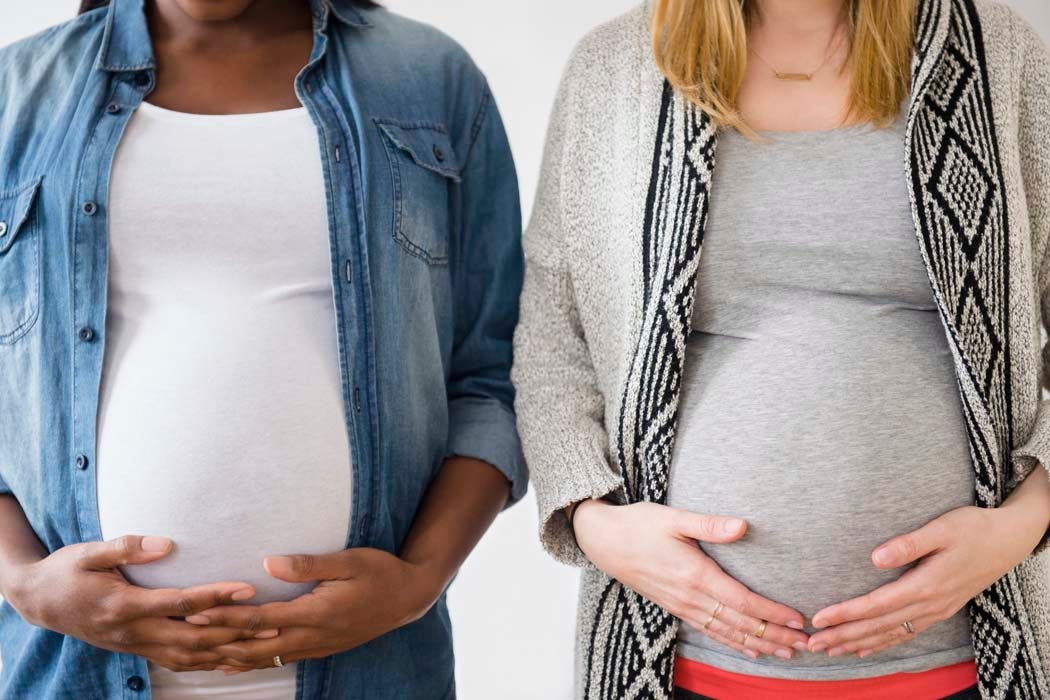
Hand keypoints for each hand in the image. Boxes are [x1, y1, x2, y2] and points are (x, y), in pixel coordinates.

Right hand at [5, 535, 271, 671]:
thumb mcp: (87, 553)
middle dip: (235, 630)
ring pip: (189, 655)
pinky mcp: (138, 649)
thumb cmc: (66, 571)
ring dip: (227, 650)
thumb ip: (126, 547)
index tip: (247, 588)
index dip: (215, 595)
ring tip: (264, 644)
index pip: (179, 603)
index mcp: (124, 605)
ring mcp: (136, 644)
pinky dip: (206, 661)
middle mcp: (134, 631)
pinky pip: (178, 661)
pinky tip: (231, 658)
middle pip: (193, 635)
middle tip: (272, 621)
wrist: (40, 602)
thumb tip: (165, 544)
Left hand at [186, 548, 440, 671]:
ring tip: (197, 655)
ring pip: (264, 659)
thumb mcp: (350, 560)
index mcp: (316, 613)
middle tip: (183, 637)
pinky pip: (278, 660)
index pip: (261, 619)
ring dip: (229, 656)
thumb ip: (310, 564)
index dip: (226, 617)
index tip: (196, 611)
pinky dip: (251, 663)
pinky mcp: (320, 648)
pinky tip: (232, 663)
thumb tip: (270, 562)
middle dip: (217, 640)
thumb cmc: (380, 572)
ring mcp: (316, 646)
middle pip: (254, 645)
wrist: (409, 597)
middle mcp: (312, 636)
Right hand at [572, 500, 808, 659]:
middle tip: (807, 644)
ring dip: (759, 644)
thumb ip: (709, 524)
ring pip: (727, 632)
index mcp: (695, 575)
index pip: (743, 601)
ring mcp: (682, 605)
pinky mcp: (675, 607)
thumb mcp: (673, 518)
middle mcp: (691, 597)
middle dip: (775, 635)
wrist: (603, 540)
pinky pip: (710, 631)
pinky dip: (733, 642)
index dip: (772, 613)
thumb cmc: (638, 524)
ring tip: (788, 653)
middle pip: (741, 623)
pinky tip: (750, 649)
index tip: (798, 619)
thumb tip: (743, 525)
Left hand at [807, 501, 1045, 657]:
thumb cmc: (972, 529)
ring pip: (890, 634)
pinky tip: (864, 648)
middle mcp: (929, 604)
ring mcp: (936, 611)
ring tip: (829, 651)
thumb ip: (908, 544)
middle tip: (813, 644)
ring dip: (858, 643)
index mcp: (925, 585)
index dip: (846, 613)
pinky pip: (906, 633)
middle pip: (878, 625)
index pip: (876, 605)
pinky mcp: (940, 610)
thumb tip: (874, 558)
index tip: (819, 619)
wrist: (1007, 540)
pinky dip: (883, 643)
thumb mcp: (942, 529)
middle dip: (843, 635)